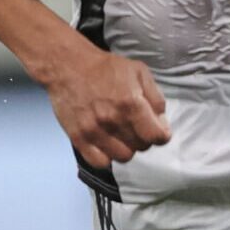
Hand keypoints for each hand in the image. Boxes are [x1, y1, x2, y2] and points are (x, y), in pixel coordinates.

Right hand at [42, 47, 171, 167]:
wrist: (68, 66)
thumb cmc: (104, 68)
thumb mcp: (139, 72)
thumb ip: (155, 97)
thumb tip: (161, 122)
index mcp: (130, 103)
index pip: (156, 136)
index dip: (162, 134)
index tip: (158, 130)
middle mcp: (113, 120)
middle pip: (141, 147)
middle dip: (144, 137)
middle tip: (137, 126)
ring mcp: (94, 131)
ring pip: (123, 157)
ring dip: (126, 148)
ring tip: (121, 135)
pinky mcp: (78, 138)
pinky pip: (100, 162)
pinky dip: (107, 157)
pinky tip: (107, 144)